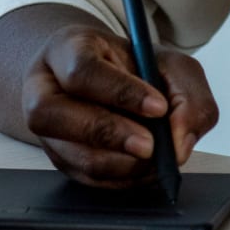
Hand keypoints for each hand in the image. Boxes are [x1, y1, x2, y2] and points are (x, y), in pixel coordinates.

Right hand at [5, 13, 220, 187]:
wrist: (106, 80)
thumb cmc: (132, 67)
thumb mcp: (167, 63)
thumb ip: (186, 93)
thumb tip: (180, 140)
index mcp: (65, 49)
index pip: (83, 70)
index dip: (121, 91)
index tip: (158, 107)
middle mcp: (43, 90)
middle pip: (57, 115)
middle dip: (111, 133)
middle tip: (151, 145)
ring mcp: (48, 131)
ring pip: (75, 156)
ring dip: (123, 163)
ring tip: (155, 155)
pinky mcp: (61, 161)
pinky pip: (89, 180)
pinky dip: (124, 179)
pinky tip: (146, 167)